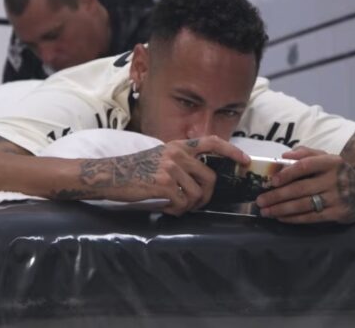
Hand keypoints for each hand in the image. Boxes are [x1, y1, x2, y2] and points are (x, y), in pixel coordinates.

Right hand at [80, 136, 248, 215]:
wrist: (109, 175)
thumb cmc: (134, 170)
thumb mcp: (160, 157)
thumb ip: (181, 163)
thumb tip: (204, 182)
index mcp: (178, 146)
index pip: (212, 142)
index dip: (232, 151)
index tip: (245, 161)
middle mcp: (177, 154)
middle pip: (210, 179)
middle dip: (205, 197)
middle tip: (194, 205)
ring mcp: (171, 168)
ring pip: (196, 195)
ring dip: (188, 206)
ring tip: (172, 205)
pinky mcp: (163, 184)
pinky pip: (182, 204)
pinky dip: (175, 211)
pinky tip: (164, 207)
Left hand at [255, 147, 354, 223]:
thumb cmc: (339, 173)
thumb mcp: (327, 158)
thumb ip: (306, 153)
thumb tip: (284, 155)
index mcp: (331, 162)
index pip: (305, 166)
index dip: (287, 173)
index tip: (271, 181)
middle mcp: (335, 179)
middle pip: (300, 189)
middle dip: (277, 196)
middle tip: (260, 200)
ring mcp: (337, 198)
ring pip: (304, 205)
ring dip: (281, 209)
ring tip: (266, 211)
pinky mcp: (338, 214)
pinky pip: (312, 217)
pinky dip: (294, 218)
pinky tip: (281, 217)